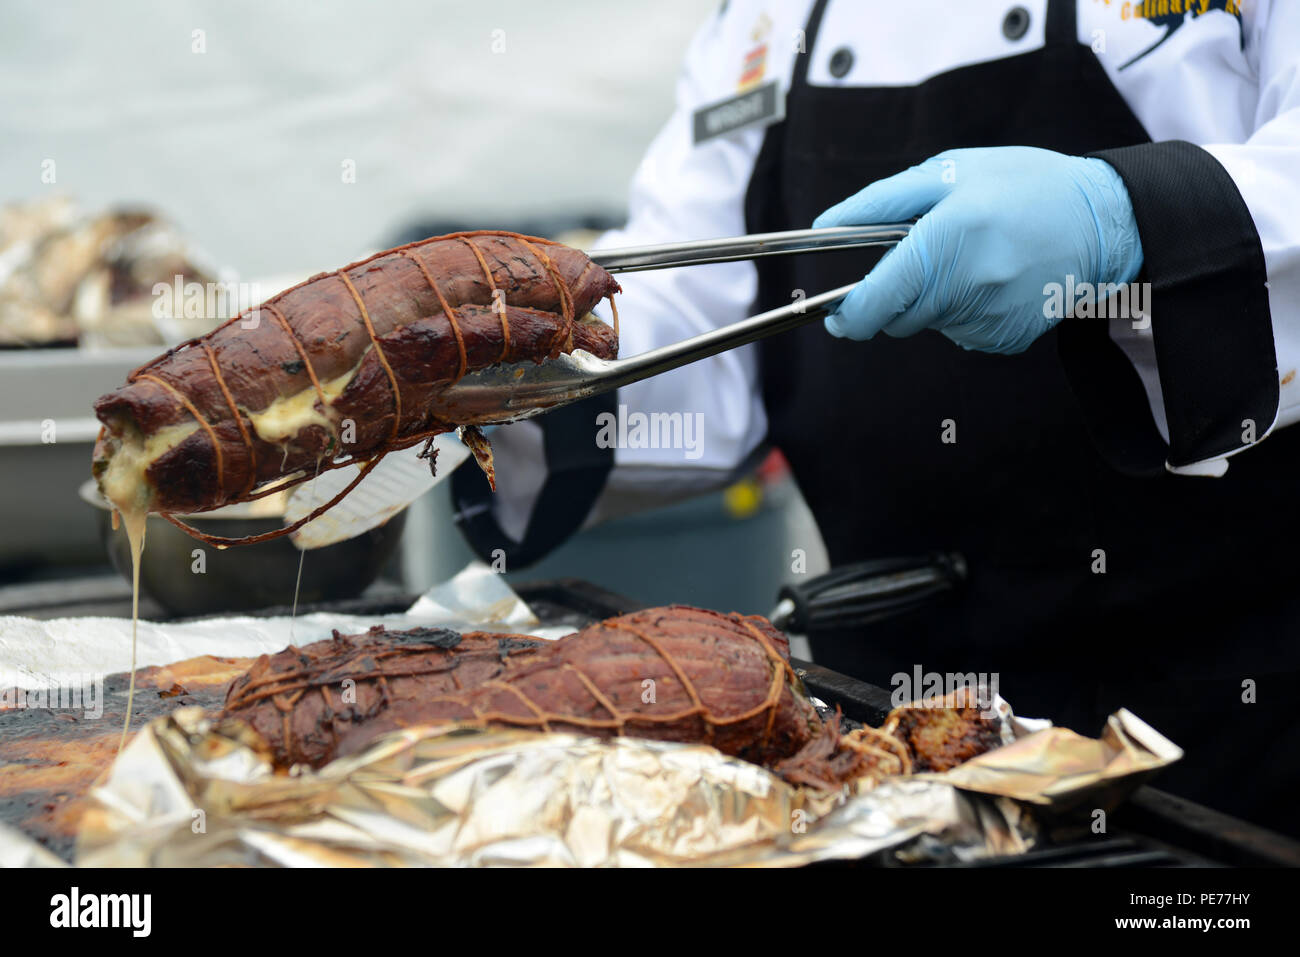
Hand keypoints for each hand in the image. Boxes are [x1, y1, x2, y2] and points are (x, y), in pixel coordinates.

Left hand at [813, 147, 1143, 353]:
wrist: (1105, 220)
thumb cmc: (1022, 186)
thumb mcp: (949, 173)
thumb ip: (880, 203)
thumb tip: (824, 225)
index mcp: (948, 238)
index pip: (877, 300)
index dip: (849, 314)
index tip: (838, 315)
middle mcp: (968, 285)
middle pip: (898, 318)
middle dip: (898, 294)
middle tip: (930, 255)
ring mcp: (990, 318)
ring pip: (929, 326)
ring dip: (934, 299)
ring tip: (973, 257)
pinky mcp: (1006, 339)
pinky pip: (961, 334)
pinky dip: (964, 312)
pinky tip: (994, 279)